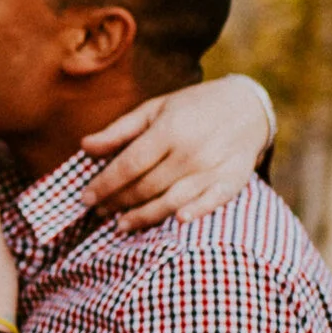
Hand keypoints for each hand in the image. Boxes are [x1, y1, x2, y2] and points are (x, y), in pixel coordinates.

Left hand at [84, 73, 274, 231]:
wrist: (247, 107)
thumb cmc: (192, 108)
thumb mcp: (155, 109)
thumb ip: (119, 131)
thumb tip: (84, 146)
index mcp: (169, 129)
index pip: (129, 164)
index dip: (104, 183)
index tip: (85, 198)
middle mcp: (190, 150)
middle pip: (146, 185)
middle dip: (118, 201)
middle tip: (99, 212)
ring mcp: (212, 167)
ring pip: (171, 200)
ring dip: (143, 216)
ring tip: (120, 225)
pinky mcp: (232, 180)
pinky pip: (211, 202)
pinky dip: (196, 212)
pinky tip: (177, 222)